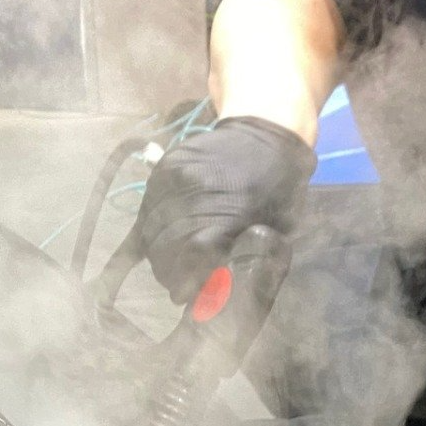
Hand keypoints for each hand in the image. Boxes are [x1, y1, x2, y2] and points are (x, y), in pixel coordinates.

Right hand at [130, 116, 317, 302]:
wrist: (266, 131)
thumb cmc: (279, 187)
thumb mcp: (276, 230)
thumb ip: (246, 261)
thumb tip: (214, 293)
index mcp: (230, 213)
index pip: (192, 257)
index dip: (185, 281)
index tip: (186, 294)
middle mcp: (196, 194)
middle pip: (164, 249)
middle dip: (169, 272)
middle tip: (179, 282)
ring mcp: (175, 179)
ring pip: (149, 232)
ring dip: (157, 254)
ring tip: (170, 261)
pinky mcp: (162, 170)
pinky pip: (145, 211)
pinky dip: (150, 230)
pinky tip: (155, 241)